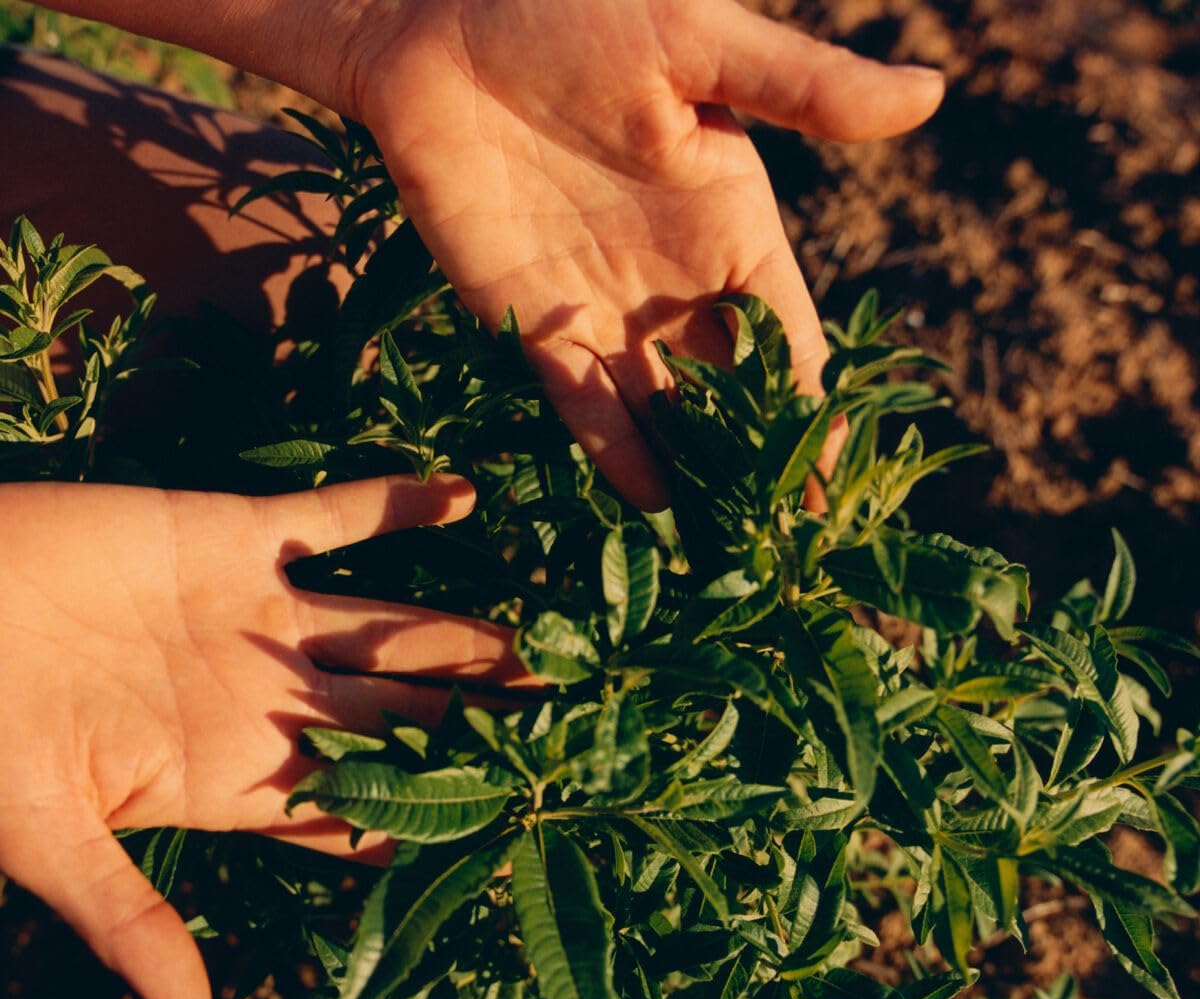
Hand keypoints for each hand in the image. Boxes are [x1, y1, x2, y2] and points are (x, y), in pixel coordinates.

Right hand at [0, 475, 529, 998]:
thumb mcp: (44, 834)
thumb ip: (127, 918)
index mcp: (240, 774)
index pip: (365, 805)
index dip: (439, 817)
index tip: (522, 826)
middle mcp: (271, 697)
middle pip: (406, 717)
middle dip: (486, 727)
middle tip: (579, 734)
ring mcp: (262, 615)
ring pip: (394, 627)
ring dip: (470, 635)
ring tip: (556, 645)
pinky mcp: (236, 537)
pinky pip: (333, 519)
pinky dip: (397, 505)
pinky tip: (468, 492)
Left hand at [352, 0, 943, 508]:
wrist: (438, 21)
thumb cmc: (575, 8)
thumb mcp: (700, 43)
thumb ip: (802, 89)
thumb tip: (931, 96)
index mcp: (732, 226)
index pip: (788, 340)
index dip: (813, 409)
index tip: (835, 480)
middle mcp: (675, 283)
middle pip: (731, 396)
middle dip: (755, 464)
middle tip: (784, 543)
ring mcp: (605, 311)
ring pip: (663, 414)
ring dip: (692, 475)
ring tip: (723, 548)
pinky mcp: (531, 323)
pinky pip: (581, 403)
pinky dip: (615, 451)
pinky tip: (649, 503)